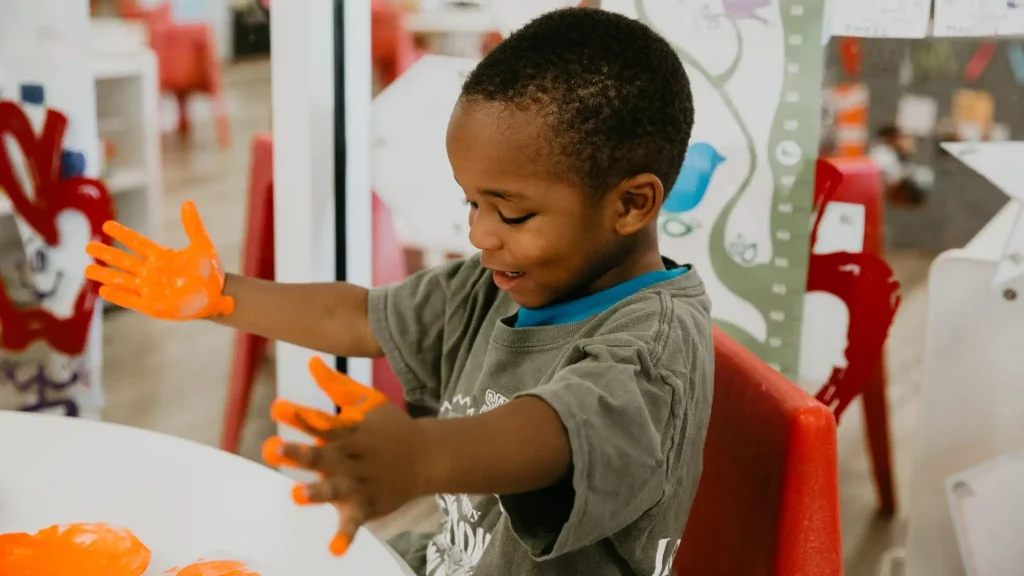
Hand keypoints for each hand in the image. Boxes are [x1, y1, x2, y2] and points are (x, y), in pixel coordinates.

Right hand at [84, 201, 233, 319]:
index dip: (123, 234)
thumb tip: (188, 203)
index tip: (107, 224)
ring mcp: (151, 289)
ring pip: (123, 280)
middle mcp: (152, 271)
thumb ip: (194, 227)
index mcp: (162, 256)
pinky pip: (131, 300)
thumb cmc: (210, 271)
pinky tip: (102, 291)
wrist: (218, 296)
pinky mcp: (152, 306)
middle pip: (124, 261)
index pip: (138, 243)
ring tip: (87, 269)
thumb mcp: (203, 247)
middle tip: (88, 246)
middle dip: (107, 254)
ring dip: (106, 275)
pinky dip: (118, 295)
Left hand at [262, 357, 429, 556]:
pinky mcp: (368, 506)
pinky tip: (332, 550)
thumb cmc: (393, 428)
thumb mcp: (368, 402)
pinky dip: (346, 535)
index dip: (300, 415)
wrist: (430, 457)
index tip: (277, 407)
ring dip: (317, 492)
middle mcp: (353, 458)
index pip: (322, 422)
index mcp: (350, 432)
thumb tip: (310, 362)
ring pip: (337, 489)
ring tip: (295, 496)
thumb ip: (336, 386)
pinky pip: (355, 522)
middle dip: (298, 452)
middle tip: (271, 448)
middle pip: (324, 455)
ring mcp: (361, 484)